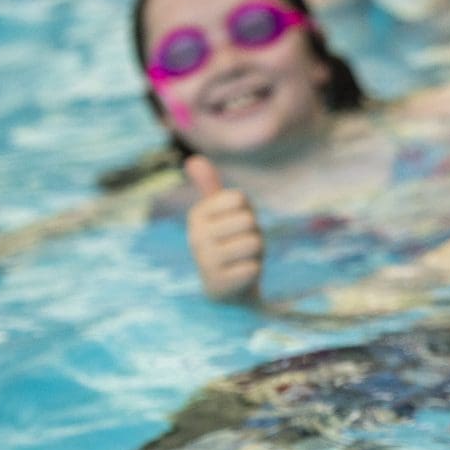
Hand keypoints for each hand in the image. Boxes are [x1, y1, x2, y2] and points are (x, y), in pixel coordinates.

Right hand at [183, 156, 262, 301]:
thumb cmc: (230, 244)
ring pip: (254, 243)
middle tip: (241, 246)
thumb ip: (210, 188)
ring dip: (256, 254)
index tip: (237, 226)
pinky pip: (252, 268)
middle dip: (254, 234)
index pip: (240, 198)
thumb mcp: (222, 215)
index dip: (248, 212)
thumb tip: (193, 159)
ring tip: (241, 260)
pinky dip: (253, 272)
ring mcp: (204, 262)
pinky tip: (240, 277)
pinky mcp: (217, 284)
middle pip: (249, 220)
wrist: (228, 290)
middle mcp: (195, 237)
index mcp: (197, 215)